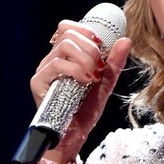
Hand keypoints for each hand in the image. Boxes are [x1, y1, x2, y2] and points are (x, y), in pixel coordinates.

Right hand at [30, 20, 131, 163]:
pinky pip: (57, 64)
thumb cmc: (85, 110)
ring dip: (86, 58)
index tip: (101, 46)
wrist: (74, 135)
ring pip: (65, 46)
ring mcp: (43, 70)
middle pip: (68, 33)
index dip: (86, 31)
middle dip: (91, 47)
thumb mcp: (105, 83)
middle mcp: (51, 60)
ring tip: (93, 76)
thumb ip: (114, 62)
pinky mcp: (38, 82)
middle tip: (100, 67)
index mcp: (64, 57)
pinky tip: (85, 81)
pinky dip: (76, 70)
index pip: (67, 28)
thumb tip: (125, 40)